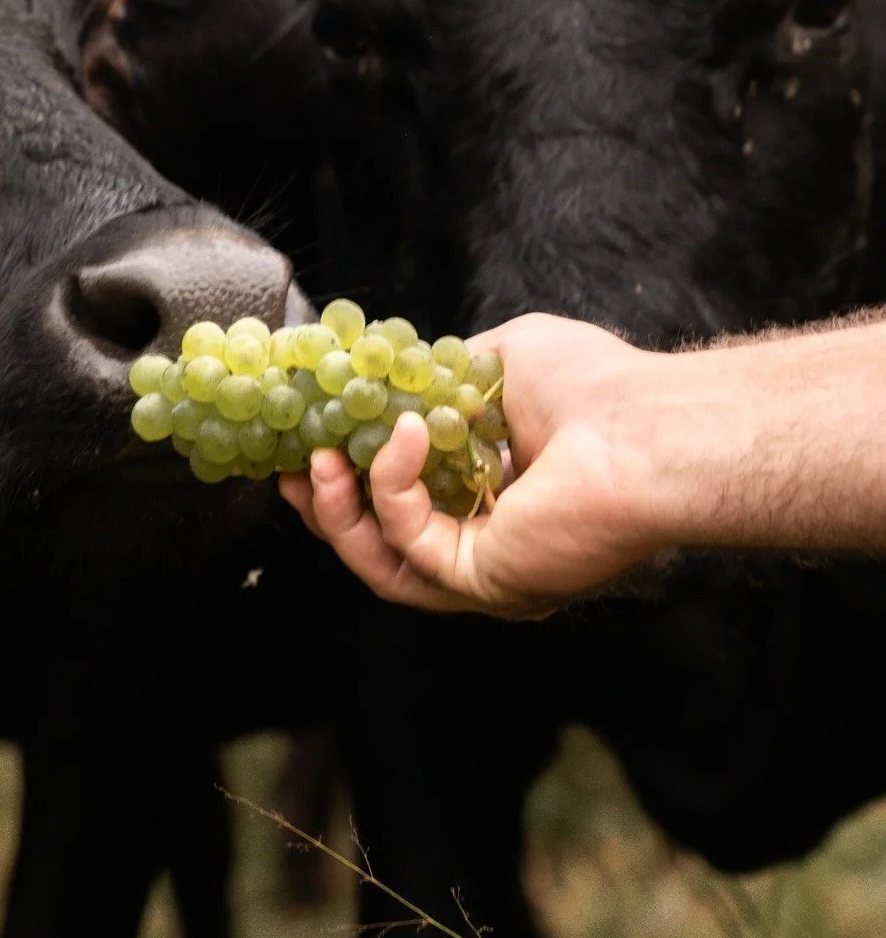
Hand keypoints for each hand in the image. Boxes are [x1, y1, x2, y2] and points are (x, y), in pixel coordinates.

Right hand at [278, 314, 663, 616]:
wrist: (648, 427)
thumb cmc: (599, 389)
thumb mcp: (503, 357)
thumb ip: (449, 373)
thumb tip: (404, 374)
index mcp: (494, 502)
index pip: (402, 507)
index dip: (348, 480)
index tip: (307, 443)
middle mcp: (487, 546)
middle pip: (378, 547)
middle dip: (325, 508)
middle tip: (290, 466)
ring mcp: (484, 572)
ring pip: (381, 563)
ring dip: (336, 512)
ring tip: (314, 460)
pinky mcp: (483, 579)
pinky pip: (409, 542)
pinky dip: (390, 487)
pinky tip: (402, 436)